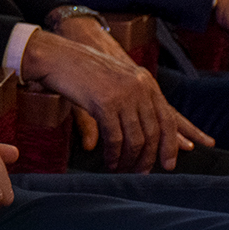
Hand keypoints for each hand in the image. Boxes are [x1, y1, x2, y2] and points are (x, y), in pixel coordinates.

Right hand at [54, 18, 199, 166]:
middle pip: (154, 132)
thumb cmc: (84, 71)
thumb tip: (144, 139)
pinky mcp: (105, 103)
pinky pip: (115, 138)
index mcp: (145, 81)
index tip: (168, 164)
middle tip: (141, 172)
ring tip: (122, 169)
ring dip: (130, 160)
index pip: (168, 118)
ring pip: (136, 139)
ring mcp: (123, 95)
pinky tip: (110, 162)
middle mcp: (139, 87)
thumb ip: (132, 106)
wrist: (58, 57)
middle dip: (148, 158)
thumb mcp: (115, 84)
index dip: (171, 144)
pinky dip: (114, 155)